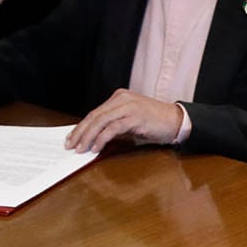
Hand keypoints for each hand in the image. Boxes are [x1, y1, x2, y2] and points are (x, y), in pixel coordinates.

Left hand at [66, 90, 185, 153]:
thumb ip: (112, 125)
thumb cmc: (153, 122)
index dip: (81, 127)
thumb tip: (91, 138)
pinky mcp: (135, 116)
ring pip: (101, 121)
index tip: (71, 139)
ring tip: (81, 149)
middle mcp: (122, 99)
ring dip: (88, 137)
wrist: (175, 121)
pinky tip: (97, 147)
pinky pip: (113, 128)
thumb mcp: (128, 121)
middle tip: (71, 145)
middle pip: (94, 116)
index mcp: (119, 97)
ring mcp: (129, 106)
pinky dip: (102, 138)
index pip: (94, 113)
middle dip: (80, 132)